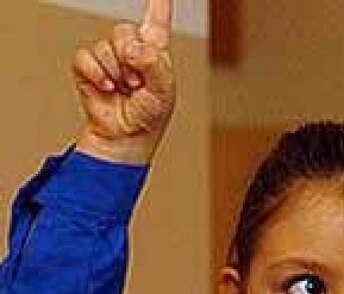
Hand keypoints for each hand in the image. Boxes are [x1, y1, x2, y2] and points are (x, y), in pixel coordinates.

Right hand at [74, 0, 175, 163]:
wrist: (127, 136)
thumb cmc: (150, 116)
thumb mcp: (164, 91)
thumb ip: (154, 64)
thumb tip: (133, 48)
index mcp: (154, 53)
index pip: (156, 22)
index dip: (158, 5)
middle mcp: (131, 51)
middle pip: (124, 31)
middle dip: (130, 57)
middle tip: (137, 82)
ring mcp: (108, 59)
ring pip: (105, 47)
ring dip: (117, 72)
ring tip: (125, 90)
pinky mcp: (88, 68)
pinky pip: (85, 57)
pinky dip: (96, 74)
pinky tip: (107, 88)